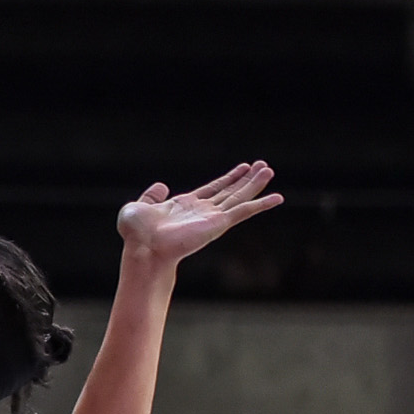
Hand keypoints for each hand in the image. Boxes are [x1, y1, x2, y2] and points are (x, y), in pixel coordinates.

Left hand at [116, 162, 280, 267]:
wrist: (142, 247)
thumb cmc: (136, 234)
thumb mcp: (138, 206)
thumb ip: (151, 196)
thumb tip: (161, 186)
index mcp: (187, 206)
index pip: (214, 189)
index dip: (229, 178)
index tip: (244, 167)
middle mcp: (203, 212)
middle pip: (231, 192)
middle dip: (247, 179)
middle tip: (264, 166)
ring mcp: (212, 218)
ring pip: (239, 197)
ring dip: (255, 185)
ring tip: (269, 171)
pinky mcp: (218, 224)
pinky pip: (244, 211)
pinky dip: (260, 204)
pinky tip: (277, 198)